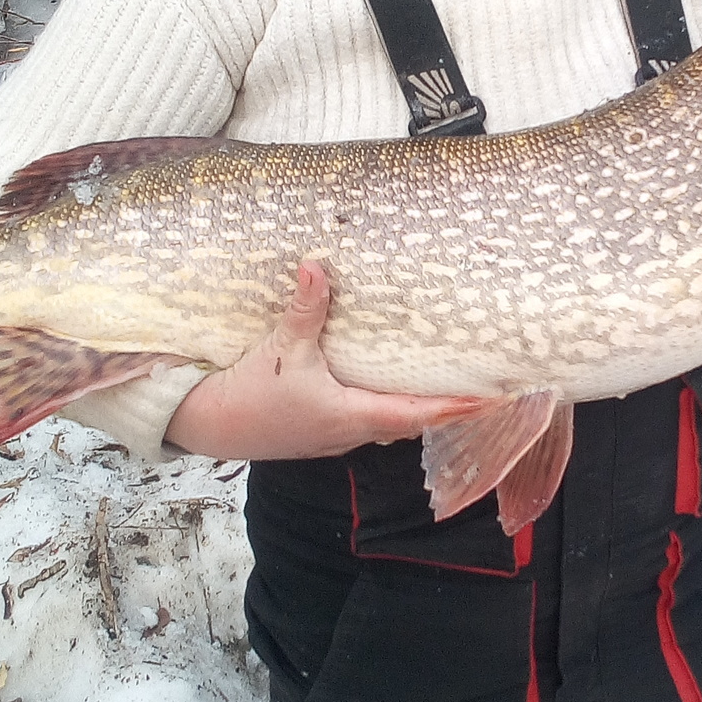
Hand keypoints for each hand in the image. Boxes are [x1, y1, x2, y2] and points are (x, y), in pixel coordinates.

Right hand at [165, 261, 479, 461]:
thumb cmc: (249, 395)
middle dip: (448, 405)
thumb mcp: (283, 348)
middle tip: (482, 385)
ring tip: (447, 383)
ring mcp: (336, 435)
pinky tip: (390, 385)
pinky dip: (389, 404)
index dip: (459, 406)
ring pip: (391, 423)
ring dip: (418, 405)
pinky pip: (367, 419)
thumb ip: (306, 309)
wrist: (208, 426)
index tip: (493, 398)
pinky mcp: (320, 431)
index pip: (420, 413)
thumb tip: (318, 266)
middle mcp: (352, 431)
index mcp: (354, 414)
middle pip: (413, 421)